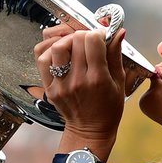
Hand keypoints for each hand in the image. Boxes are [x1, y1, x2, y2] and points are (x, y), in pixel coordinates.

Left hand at [34, 25, 127, 145]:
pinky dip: (49, 49)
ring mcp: (61, 84)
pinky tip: (60, 52)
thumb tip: (118, 31)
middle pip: (75, 40)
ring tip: (74, 45)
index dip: (98, 33)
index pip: (93, 40)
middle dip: (84, 35)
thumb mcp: (119, 81)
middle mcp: (77, 80)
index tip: (101, 37)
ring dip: (66, 40)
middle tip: (89, 41)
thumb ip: (116, 54)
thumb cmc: (108, 108)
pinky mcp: (49, 87)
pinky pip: (42, 59)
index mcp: (98, 78)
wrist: (90, 130)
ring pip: (57, 47)